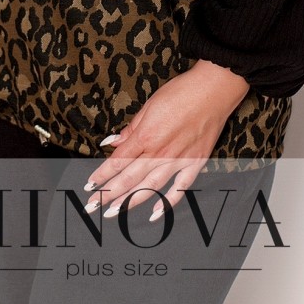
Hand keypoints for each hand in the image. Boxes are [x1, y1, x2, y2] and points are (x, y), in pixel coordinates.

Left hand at [83, 60, 249, 220]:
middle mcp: (160, 152)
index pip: (118, 161)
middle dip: (109, 194)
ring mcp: (178, 160)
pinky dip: (168, 202)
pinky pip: (180, 188)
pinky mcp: (195, 163)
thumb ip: (131, 128)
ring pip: (150, 187)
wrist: (213, 89)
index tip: (90, 185)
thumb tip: (114, 142)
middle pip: (129, 178)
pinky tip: (156, 213)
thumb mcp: (149, 105)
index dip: (102, 174)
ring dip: (130, 201)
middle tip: (93, 207)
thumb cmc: (181, 92)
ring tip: (114, 212)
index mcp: (146, 135)